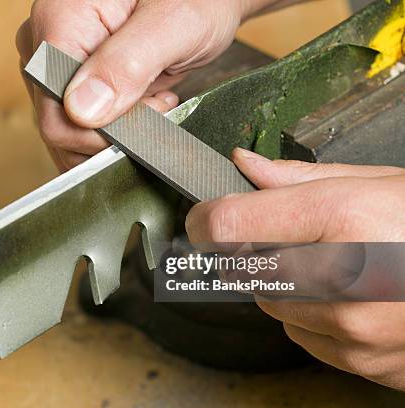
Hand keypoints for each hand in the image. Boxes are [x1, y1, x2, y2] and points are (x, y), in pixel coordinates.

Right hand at [16, 0, 279, 170]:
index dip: (104, 132)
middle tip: (159, 101)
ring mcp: (54, 63)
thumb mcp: (175, 22)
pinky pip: (79, 123)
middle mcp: (44, 44)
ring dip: (116, 131)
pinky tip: (142, 100)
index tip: (152, 109)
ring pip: (69, 131)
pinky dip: (113, 126)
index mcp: (58, 22)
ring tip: (154, 98)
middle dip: (113, 131)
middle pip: (60, 126)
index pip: (57, 114)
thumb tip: (81, 112)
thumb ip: (127, 65)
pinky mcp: (69, 77)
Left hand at [185, 148, 404, 389]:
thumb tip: (244, 166)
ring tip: (336, 263)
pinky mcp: (362, 362)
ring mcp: (351, 332)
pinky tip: (350, 296)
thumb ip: (299, 178)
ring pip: (269, 303)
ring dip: (283, 281)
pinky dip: (309, 314)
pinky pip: (301, 336)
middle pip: (241, 266)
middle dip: (252, 248)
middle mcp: (342, 282)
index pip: (227, 224)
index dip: (205, 216)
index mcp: (343, 220)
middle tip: (291, 233)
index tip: (205, 214)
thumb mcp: (378, 181)